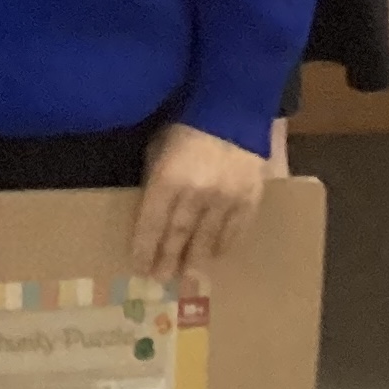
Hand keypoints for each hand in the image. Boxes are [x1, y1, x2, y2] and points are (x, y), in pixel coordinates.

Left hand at [132, 123, 267, 280]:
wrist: (232, 109)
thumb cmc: (185, 124)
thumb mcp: (158, 146)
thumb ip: (155, 177)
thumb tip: (150, 208)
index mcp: (168, 178)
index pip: (152, 222)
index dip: (145, 247)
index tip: (139, 266)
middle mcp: (196, 194)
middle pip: (179, 235)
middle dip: (168, 259)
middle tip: (161, 279)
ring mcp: (225, 199)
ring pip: (207, 238)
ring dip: (195, 259)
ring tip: (187, 275)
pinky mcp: (249, 199)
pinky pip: (235, 231)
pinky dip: (223, 245)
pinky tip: (215, 256)